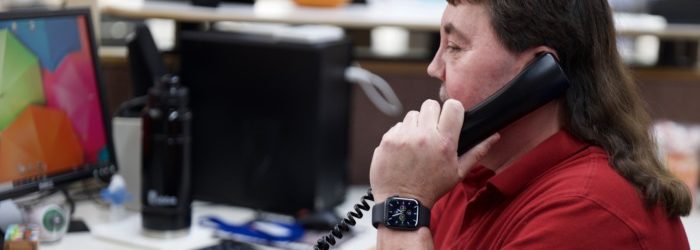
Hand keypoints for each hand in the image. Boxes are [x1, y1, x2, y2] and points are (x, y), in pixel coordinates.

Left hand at [369, 99, 498, 207]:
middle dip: (432, 115)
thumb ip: (477, 152)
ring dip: (415, 125)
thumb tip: (495, 136)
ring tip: (417, 144)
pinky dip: (401, 135)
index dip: (452, 109)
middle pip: (430, 104)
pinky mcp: (388, 140)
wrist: (403, 202)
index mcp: (444, 142)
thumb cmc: (432, 188)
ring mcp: (403, 137)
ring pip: (412, 115)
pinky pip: (397, 126)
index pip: (453, 106)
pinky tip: (404, 150)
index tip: (450, 118)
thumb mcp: (458, 172)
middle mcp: (423, 136)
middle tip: (432, 131)